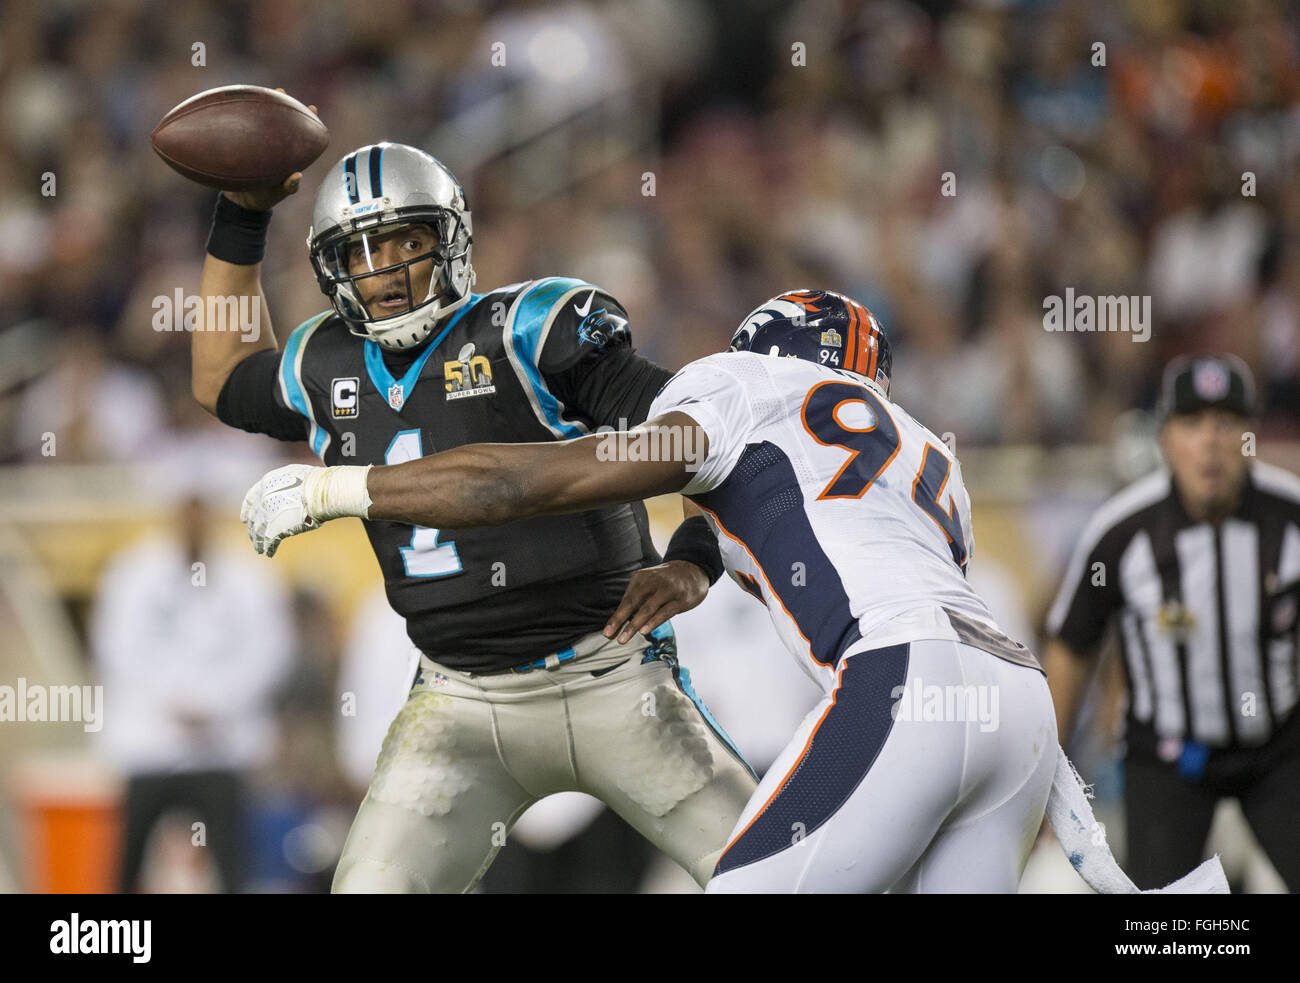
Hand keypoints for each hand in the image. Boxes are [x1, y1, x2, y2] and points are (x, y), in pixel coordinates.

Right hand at [222, 91, 316, 210]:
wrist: (241, 203)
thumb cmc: (264, 198)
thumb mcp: (278, 194)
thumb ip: (288, 186)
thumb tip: (297, 176)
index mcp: (288, 155)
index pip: (300, 135)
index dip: (307, 120)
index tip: (312, 108)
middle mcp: (274, 146)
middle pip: (280, 121)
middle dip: (282, 105)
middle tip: (281, 91)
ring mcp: (258, 145)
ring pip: (259, 122)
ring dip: (259, 106)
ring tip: (257, 91)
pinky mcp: (242, 147)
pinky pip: (240, 131)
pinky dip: (237, 120)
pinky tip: (231, 107)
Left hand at [241, 463, 320, 557]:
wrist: (318, 492)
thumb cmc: (313, 481)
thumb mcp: (292, 475)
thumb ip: (283, 484)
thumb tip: (287, 491)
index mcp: (264, 486)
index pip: (250, 500)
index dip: (246, 511)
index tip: (244, 519)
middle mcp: (262, 501)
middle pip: (253, 519)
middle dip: (252, 529)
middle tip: (253, 537)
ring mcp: (267, 516)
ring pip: (258, 533)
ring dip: (258, 542)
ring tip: (259, 550)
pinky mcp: (275, 530)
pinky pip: (269, 542)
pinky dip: (268, 549)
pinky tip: (269, 554)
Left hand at [604, 560, 709, 643]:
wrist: (693, 569)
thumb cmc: (666, 581)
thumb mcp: (649, 582)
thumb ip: (637, 597)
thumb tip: (620, 619)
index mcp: (641, 578)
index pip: (626, 600)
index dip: (616, 617)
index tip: (606, 632)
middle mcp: (652, 582)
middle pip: (633, 602)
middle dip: (620, 620)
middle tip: (609, 635)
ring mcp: (667, 590)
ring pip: (648, 608)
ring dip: (634, 624)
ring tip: (623, 638)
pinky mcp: (680, 599)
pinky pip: (665, 612)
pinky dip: (654, 621)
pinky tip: (644, 630)